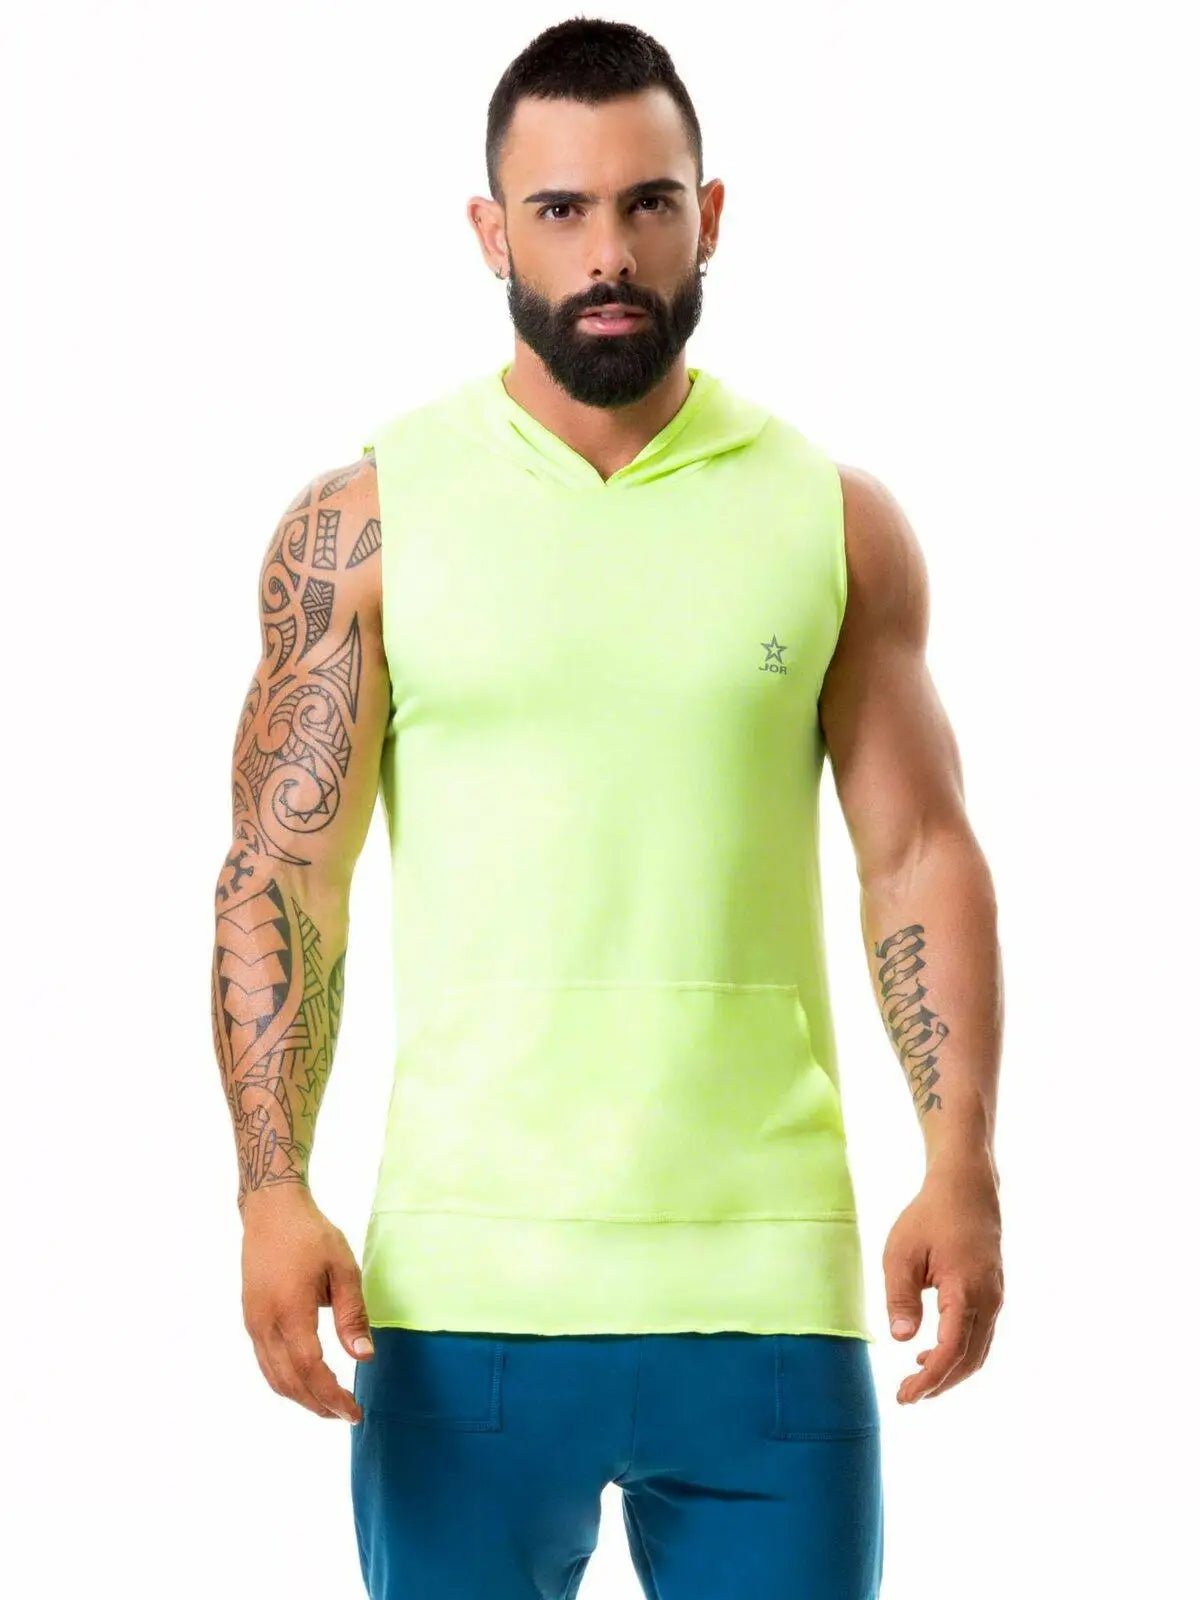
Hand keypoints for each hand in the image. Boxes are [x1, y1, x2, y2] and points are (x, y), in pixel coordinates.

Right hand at [240, 1183, 373, 1421]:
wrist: (271, 1212)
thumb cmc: (311, 1235)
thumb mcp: (343, 1268)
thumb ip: (352, 1314)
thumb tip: (364, 1357)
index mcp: (290, 1310)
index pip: (310, 1368)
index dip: (331, 1396)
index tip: (353, 1411)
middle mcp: (265, 1323)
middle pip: (289, 1381)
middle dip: (318, 1405)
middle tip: (346, 1415)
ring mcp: (253, 1323)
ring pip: (273, 1377)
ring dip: (300, 1398)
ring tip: (328, 1405)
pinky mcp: (250, 1319)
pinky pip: (266, 1362)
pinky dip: (286, 1381)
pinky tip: (306, 1382)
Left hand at [882, 1152, 1002, 1404]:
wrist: (966, 1188)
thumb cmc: (930, 1217)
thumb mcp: (902, 1253)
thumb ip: (900, 1297)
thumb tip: (901, 1339)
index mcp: (966, 1291)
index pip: (950, 1351)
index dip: (929, 1378)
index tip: (905, 1396)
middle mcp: (988, 1301)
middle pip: (969, 1360)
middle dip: (939, 1384)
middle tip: (907, 1395)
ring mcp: (995, 1298)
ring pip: (978, 1351)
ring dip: (950, 1371)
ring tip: (916, 1380)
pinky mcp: (992, 1293)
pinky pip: (980, 1335)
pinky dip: (959, 1353)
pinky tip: (930, 1351)